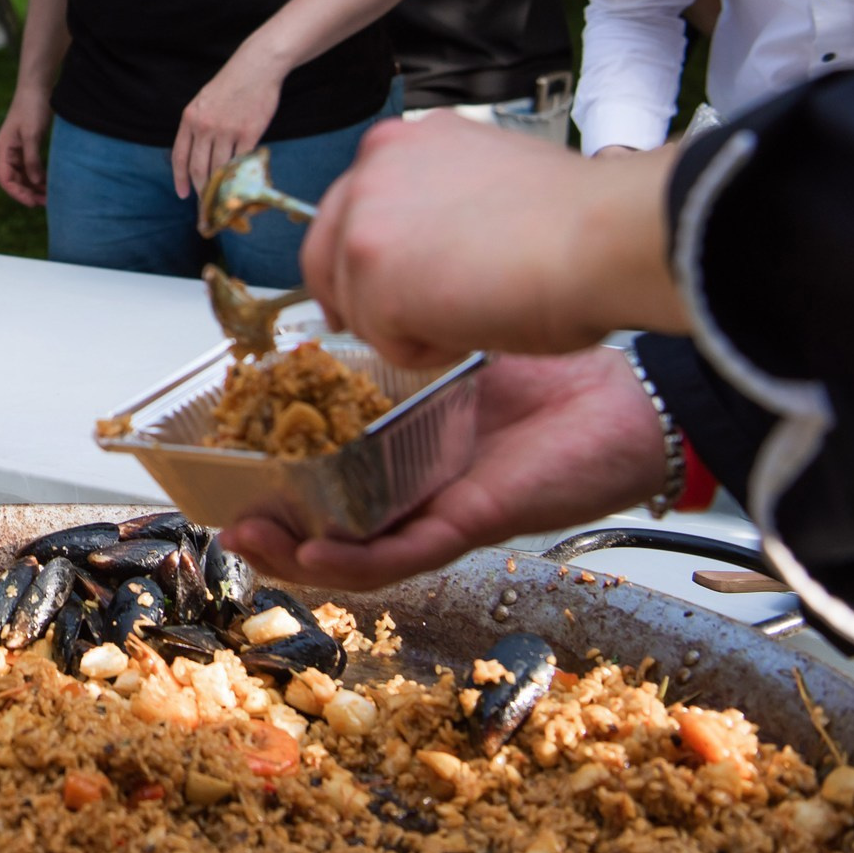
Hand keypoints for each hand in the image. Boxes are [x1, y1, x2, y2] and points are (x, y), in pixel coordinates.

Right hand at [0, 84, 52, 205]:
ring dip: (34, 187)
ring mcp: (16, 151)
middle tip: (46, 203)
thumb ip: (32, 159)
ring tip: (50, 196)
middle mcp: (7, 153)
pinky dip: (39, 177)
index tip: (33, 203)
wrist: (37, 87)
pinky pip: (30, 168)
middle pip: (14, 181)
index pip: (5, 180)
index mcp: (2, 150)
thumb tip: (35, 182)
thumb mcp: (32, 134)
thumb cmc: (32, 108)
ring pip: (23, 176)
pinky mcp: (27, 147)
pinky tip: (50, 183)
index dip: (17, 194)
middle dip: (28, 193)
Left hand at [171, 50, 283, 198]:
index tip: (182, 195)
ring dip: (221, 186)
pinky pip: (242, 161)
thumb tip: (196, 156)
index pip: (179, 156)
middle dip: (201, 190)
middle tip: (205, 204)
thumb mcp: (202, 102)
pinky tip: (241, 182)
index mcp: (190, 118)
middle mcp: (205, 126)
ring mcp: (227, 130)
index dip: (180, 179)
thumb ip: (197, 126)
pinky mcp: (250, 132)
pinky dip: (241, 173)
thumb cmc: (229, 84)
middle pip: (199, 168)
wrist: (256, 67)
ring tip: (223, 197)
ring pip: (220, 168)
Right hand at [219, 348, 667, 589]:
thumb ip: (402, 332)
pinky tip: (317, 552)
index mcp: (400, 443)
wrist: (632, 396)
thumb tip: (344, 293)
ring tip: (251, 540)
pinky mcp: (473, 523)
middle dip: (268, 526)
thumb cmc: (554, 365)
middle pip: (325, 521)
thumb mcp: (455, 341)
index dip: (268, 472)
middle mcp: (412, 486)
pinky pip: (405, 553)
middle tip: (222, 515)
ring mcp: (438, 510)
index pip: (321, 469)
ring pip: (353, 552)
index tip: (221, 460)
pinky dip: (356, 559)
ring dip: (295, 555)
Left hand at [299, 114, 683, 366]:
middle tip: (406, 326)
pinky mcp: (371, 276)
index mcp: (399, 143)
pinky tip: (475, 327)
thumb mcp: (483, 179)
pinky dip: (426, 351)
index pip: (350, 210)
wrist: (607, 235)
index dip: (366, 258)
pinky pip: (383, 340)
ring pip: (357, 303)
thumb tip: (426, 242)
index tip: (381, 286)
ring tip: (476, 313)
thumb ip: (436, 201)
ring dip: (408, 325)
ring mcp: (363, 223)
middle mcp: (370, 171)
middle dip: (363, 297)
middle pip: (328, 255)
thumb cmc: (576, 218)